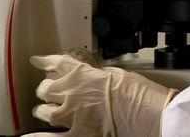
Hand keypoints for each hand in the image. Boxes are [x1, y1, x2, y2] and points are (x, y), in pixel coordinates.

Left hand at [29, 54, 177, 136]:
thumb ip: (101, 76)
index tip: (38, 60)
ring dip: (43, 110)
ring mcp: (73, 117)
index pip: (57, 63)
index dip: (45, 61)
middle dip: (46, 88)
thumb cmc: (142, 95)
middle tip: (48, 89)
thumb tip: (95, 78)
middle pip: (46, 88)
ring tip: (43, 110)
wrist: (151, 115)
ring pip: (44, 112)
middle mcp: (73, 95)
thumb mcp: (121, 75)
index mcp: (84, 76)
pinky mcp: (79, 135)